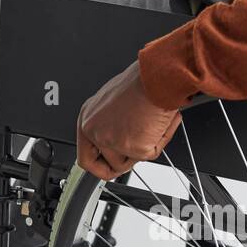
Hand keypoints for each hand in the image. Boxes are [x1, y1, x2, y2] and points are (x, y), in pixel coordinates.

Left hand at [76, 60, 181, 179]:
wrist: (157, 77)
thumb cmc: (140, 82)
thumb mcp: (113, 102)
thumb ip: (109, 124)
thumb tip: (116, 138)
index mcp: (87, 119)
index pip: (86, 158)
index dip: (100, 167)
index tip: (109, 169)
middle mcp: (95, 131)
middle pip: (108, 165)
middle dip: (125, 162)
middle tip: (138, 149)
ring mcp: (112, 141)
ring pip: (130, 161)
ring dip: (145, 147)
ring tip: (150, 123)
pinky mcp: (133, 147)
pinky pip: (150, 154)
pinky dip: (160, 139)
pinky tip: (159, 122)